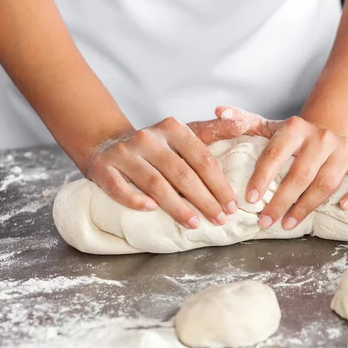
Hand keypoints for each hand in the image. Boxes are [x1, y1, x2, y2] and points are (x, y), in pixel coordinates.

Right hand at [85, 116, 248, 228]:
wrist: (108, 144)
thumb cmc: (157, 146)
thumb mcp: (184, 134)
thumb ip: (214, 130)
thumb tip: (243, 124)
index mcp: (172, 128)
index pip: (202, 159)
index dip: (219, 184)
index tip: (232, 205)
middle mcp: (148, 138)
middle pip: (181, 173)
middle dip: (204, 199)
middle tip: (219, 219)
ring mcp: (124, 153)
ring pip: (154, 183)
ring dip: (176, 206)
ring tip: (195, 222)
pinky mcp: (104, 168)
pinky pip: (119, 187)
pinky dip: (135, 199)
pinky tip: (151, 210)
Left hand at [215, 106, 347, 230]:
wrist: (327, 131)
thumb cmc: (292, 138)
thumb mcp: (268, 128)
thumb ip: (243, 121)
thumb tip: (218, 111)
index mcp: (296, 128)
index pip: (276, 153)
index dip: (262, 177)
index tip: (250, 199)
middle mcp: (322, 136)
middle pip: (301, 174)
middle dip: (281, 201)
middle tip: (265, 221)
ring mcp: (344, 149)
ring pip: (328, 182)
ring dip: (307, 207)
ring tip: (288, 224)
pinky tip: (341, 207)